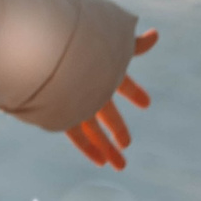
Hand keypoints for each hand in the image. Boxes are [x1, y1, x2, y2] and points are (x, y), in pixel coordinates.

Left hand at [64, 28, 157, 171]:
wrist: (44, 48)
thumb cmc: (81, 43)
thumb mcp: (112, 44)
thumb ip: (134, 45)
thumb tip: (156, 34)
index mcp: (100, 70)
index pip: (121, 83)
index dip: (133, 92)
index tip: (146, 103)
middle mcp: (86, 86)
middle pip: (106, 112)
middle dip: (118, 129)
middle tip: (127, 144)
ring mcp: (73, 100)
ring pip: (92, 128)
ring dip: (105, 146)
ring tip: (119, 166)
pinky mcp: (59, 111)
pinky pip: (76, 133)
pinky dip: (88, 147)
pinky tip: (100, 162)